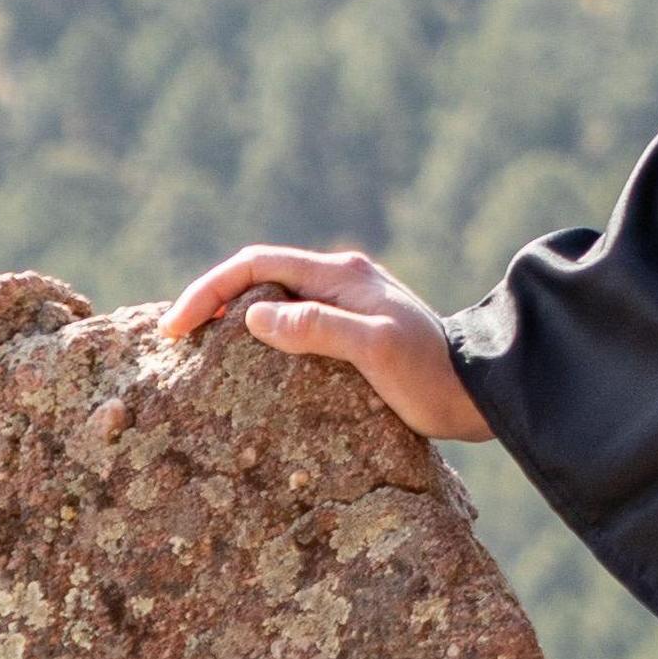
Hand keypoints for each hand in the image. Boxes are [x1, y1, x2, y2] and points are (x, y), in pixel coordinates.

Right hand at [159, 245, 490, 442]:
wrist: (482, 394)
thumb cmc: (431, 374)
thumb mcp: (375, 348)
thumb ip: (318, 326)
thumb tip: (254, 315)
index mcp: (341, 275)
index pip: (256, 264)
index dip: (209, 290)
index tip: (175, 328)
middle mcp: (341, 281)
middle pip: (259, 278)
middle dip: (213, 302)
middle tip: (177, 341)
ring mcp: (348, 305)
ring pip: (275, 301)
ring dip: (235, 320)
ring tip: (199, 353)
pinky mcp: (354, 333)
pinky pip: (294, 325)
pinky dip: (261, 339)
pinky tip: (247, 369)